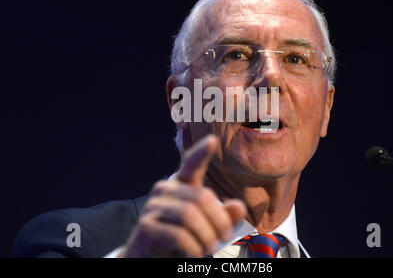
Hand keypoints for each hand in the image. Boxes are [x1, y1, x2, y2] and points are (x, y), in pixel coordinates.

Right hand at [121, 135, 246, 256]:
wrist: (149, 258)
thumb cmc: (181, 239)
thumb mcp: (206, 228)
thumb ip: (223, 216)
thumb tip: (239, 206)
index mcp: (180, 185)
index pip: (190, 164)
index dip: (201, 153)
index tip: (212, 140)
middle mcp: (165, 190)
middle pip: (201, 197)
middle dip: (219, 221)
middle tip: (225, 238)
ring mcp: (153, 206)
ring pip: (190, 215)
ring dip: (207, 237)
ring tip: (210, 248)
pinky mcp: (146, 226)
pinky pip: (178, 235)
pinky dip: (193, 248)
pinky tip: (195, 254)